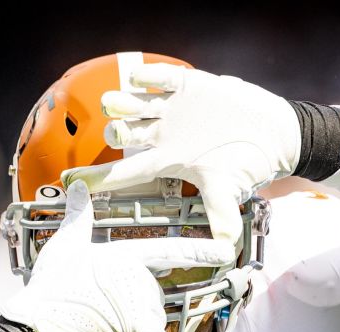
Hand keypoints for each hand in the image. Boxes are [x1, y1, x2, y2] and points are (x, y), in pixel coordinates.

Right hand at [0, 181, 235, 331]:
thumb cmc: (53, 284)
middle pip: (153, 293)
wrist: (41, 323)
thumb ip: (78, 216)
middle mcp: (139, 277)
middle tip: (101, 307)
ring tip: (103, 322)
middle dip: (134, 304)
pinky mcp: (138, 329)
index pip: (172, 250)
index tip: (229, 250)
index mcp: (126, 254)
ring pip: (153, 317)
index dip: (203, 250)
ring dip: (135, 325)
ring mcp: (140, 303)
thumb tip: (76, 186)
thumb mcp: (65, 244)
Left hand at [61, 63, 299, 244]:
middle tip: (115, 133)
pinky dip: (149, 77)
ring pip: (135, 105)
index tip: (68, 181)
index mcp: (166, 161)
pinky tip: (139, 78)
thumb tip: (225, 246)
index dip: (96, 178)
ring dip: (121, 104)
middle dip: (116, 133)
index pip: (124, 173)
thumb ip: (223, 214)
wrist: (272, 134)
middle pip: (125, 135)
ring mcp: (171, 110)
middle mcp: (161, 135)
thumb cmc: (247, 164)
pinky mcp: (188, 86)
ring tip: (112, 105)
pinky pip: (161, 78)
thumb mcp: (230, 190)